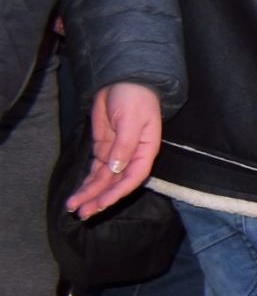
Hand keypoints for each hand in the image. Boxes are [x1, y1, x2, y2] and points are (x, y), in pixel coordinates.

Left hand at [66, 82, 161, 217]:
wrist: (124, 82)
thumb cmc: (135, 98)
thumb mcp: (131, 120)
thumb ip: (125, 145)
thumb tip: (116, 169)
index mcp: (145, 151)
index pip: (133, 177)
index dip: (117, 192)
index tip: (101, 203)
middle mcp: (131, 157)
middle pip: (115, 183)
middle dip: (99, 198)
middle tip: (82, 214)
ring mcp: (116, 154)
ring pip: (103, 180)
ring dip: (90, 194)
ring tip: (74, 208)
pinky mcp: (103, 149)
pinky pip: (95, 171)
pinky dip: (87, 182)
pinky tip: (78, 195)